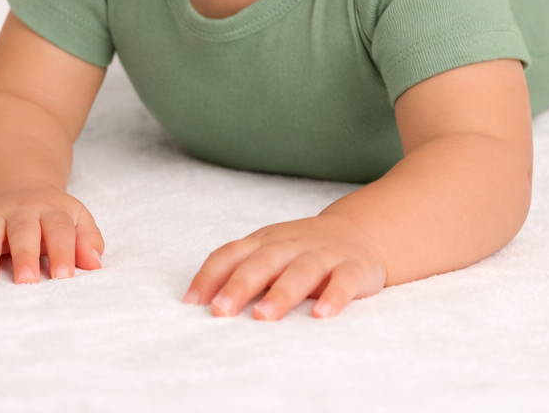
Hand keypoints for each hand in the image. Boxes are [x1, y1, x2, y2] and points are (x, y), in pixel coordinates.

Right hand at [0, 178, 103, 283]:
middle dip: (24, 256)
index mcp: (51, 209)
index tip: (64, 276)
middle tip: (27, 281)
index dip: (63, 252)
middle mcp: (21, 210)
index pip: (59, 229)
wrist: (18, 187)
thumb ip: (87, 240)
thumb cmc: (51, 215)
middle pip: (23, 230)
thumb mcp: (76, 219)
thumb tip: (96, 264)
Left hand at [182, 212, 386, 319]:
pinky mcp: (353, 268)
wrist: (357, 232)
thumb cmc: (300, 250)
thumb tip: (196, 302)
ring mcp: (323, 255)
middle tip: (221, 310)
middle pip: (263, 261)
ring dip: (282, 292)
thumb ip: (238, 270)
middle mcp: (292, 245)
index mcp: (266, 241)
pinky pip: (344, 281)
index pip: (232, 253)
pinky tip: (322, 315)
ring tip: (264, 316)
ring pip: (301, 270)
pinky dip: (334, 297)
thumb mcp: (269, 252)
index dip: (210, 275)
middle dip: (241, 285)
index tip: (191, 303)